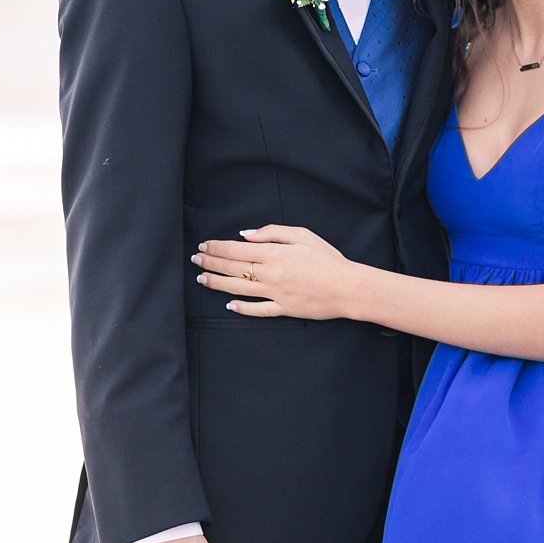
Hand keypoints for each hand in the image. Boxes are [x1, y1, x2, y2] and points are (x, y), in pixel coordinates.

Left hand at [195, 226, 361, 320]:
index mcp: (274, 254)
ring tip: (202, 279)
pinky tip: (229, 305)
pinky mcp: (283, 309)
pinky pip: (257, 310)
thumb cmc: (328, 259)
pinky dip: (242, 309)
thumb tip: (246, 235)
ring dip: (217, 283)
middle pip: (233, 268)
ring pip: (238, 289)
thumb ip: (272, 232)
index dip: (217, 247)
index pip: (236, 249)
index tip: (204, 245)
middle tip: (196, 259)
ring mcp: (275, 294)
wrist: (348, 287)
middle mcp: (270, 275)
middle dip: (211, 262)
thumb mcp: (303, 235)